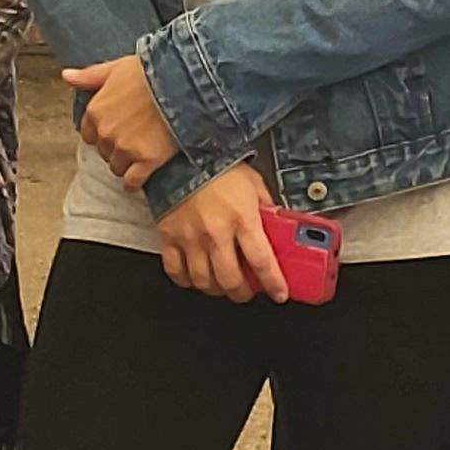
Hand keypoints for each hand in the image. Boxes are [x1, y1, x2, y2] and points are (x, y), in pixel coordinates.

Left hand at [60, 54, 182, 189]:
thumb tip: (67, 76)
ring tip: (140, 157)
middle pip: (104, 151)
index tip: (115, 131)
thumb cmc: (153, 72)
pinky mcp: (146, 160)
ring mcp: (125, 148)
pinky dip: (134, 183)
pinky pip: (133, 180)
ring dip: (126, 164)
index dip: (102, 133)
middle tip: (133, 141)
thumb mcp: (118, 67)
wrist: (184, 84)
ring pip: (117, 167)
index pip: (89, 134)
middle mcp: (106, 132)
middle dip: (115, 148)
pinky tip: (137, 183)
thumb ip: (90, 75)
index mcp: (96, 111)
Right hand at [155, 163, 286, 302]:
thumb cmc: (218, 167)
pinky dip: (186, 281)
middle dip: (243, 293)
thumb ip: (267, 207)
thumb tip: (280, 224)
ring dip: (217, 289)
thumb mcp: (254, 184)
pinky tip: (196, 278)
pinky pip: (176, 271)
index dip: (273, 283)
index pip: (262, 261)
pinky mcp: (169, 238)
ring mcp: (190, 238)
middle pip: (231, 280)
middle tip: (249, 291)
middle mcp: (216, 233)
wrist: (181, 156)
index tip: (279, 293)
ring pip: (204, 281)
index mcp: (242, 219)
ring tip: (224, 285)